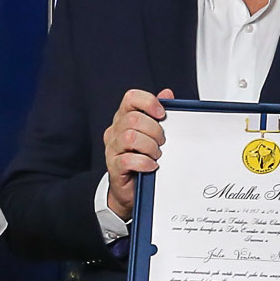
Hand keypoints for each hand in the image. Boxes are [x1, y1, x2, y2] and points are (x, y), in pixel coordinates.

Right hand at [103, 87, 172, 222]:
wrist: (131, 186)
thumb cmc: (141, 157)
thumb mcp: (151, 133)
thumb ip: (158, 113)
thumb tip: (167, 93)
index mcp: (124, 118)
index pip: (131, 98)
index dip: (148, 102)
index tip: (162, 114)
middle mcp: (115, 130)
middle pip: (133, 119)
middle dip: (154, 130)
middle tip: (162, 142)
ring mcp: (112, 148)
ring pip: (130, 137)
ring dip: (149, 146)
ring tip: (156, 154)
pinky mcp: (114, 166)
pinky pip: (128, 160)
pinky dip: (144, 162)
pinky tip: (151, 165)